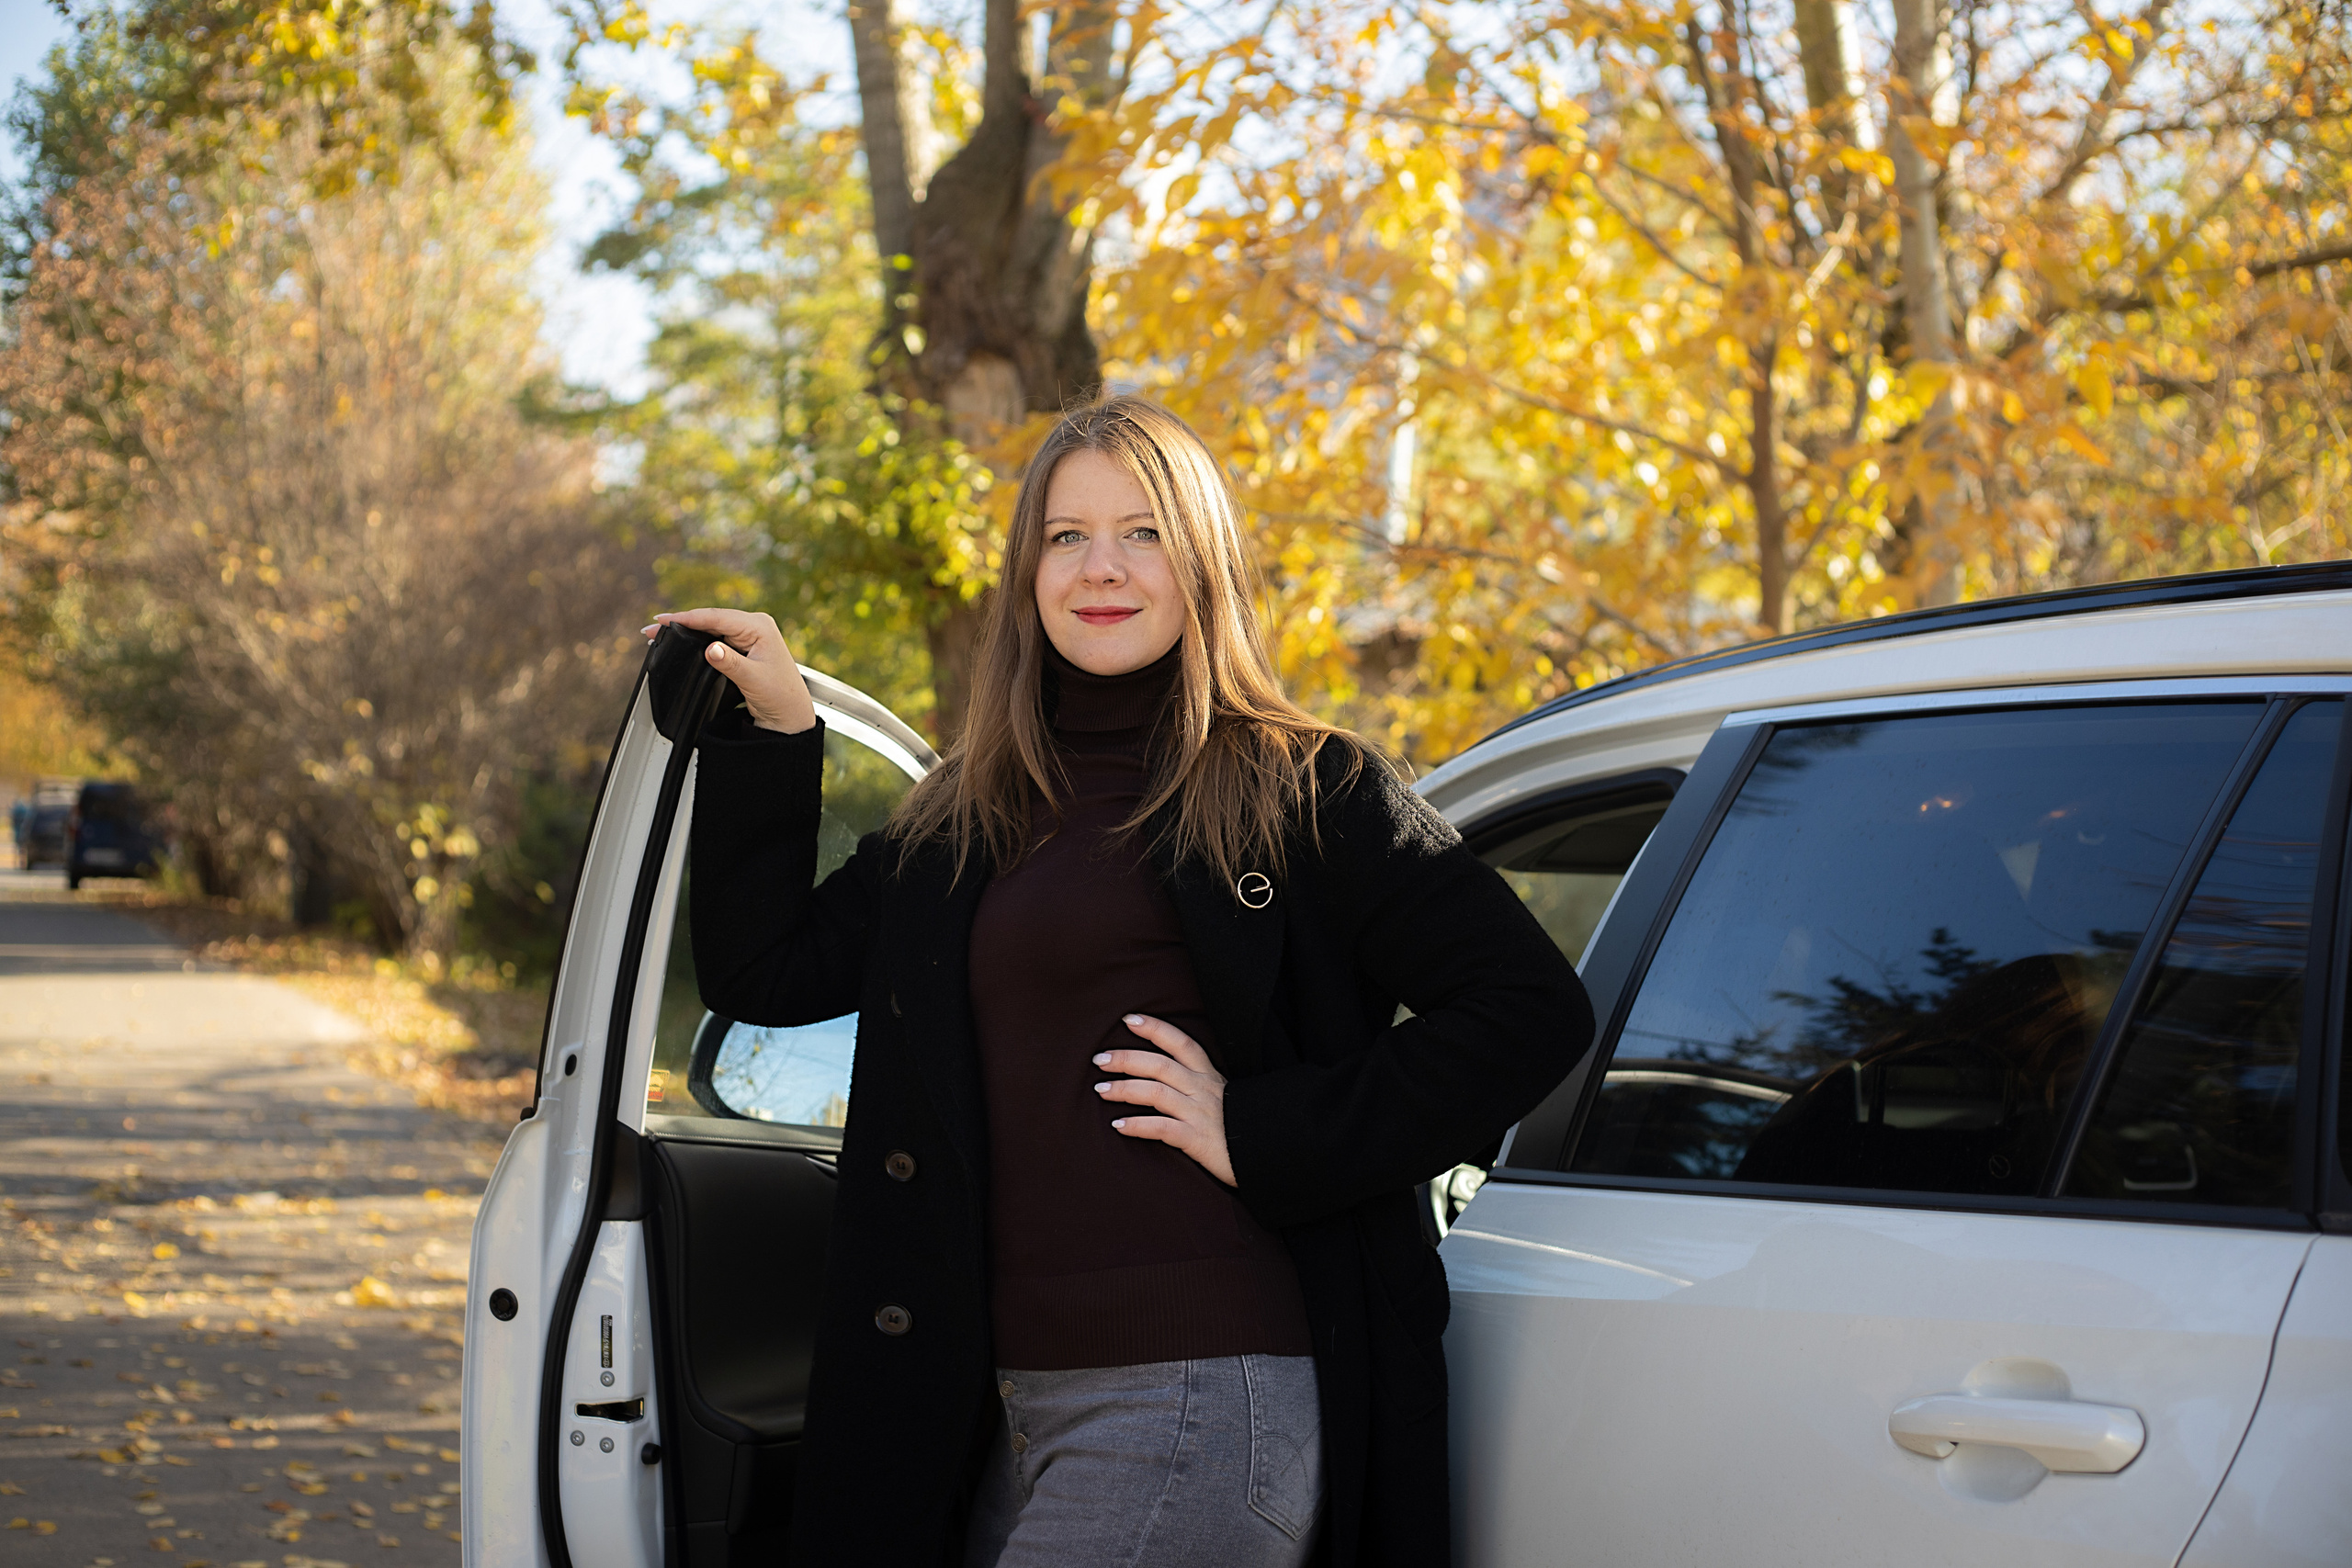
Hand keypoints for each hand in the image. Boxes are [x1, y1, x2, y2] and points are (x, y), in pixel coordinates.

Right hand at [640, 608, 817, 733]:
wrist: (789, 716)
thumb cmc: (781, 697)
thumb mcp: (753, 679)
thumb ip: (729, 662)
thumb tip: (710, 648)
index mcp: (760, 626)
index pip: (717, 617)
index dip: (688, 618)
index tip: (664, 621)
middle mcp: (754, 626)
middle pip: (710, 620)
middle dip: (681, 624)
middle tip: (652, 630)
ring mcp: (748, 635)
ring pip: (710, 628)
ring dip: (687, 631)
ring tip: (660, 633)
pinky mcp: (742, 647)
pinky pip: (714, 638)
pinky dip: (696, 640)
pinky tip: (681, 640)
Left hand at [1094, 1015, 1234, 1186]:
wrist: (1270, 1155)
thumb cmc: (1240, 1129)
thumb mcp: (1223, 1098)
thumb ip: (1198, 1086)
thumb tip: (1166, 1079)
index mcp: (1209, 1077)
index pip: (1182, 1043)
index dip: (1156, 1028)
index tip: (1130, 1019)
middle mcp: (1203, 1090)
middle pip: (1160, 1065)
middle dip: (1127, 1058)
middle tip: (1100, 1059)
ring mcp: (1201, 1114)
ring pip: (1157, 1093)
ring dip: (1125, 1089)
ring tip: (1101, 1091)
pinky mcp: (1199, 1140)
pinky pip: (1163, 1128)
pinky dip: (1138, 1125)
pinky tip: (1119, 1126)